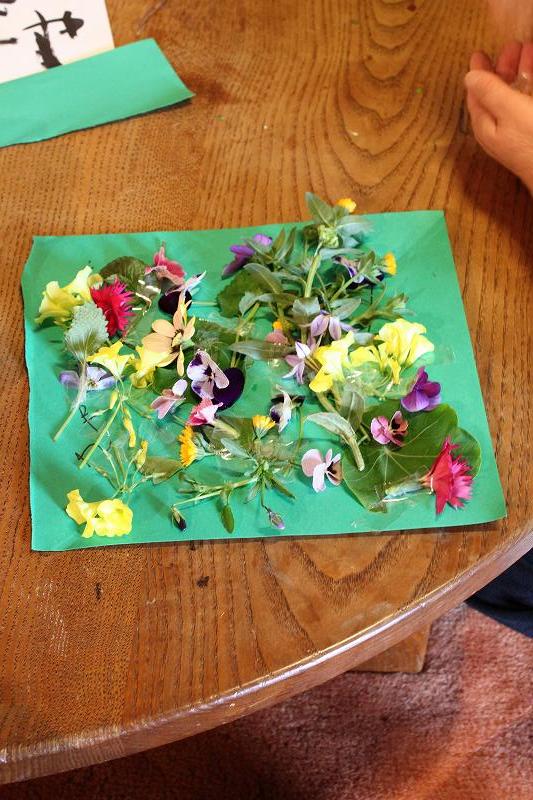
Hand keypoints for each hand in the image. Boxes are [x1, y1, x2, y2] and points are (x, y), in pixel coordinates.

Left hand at [465, 42, 532, 192]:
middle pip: (496, 92)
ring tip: (528, 50)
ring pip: (515, 94)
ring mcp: (515, 130)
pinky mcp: (530, 130)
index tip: (479, 53)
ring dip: (521, 72)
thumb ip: (491, 92)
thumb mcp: (510, 111)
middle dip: (504, 67)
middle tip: (512, 46)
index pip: (476, 94)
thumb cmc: (532, 138)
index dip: (478, 72)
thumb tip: (469, 77)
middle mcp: (498, 127)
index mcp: (485, 124)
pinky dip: (530, 84)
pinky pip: (527, 101)